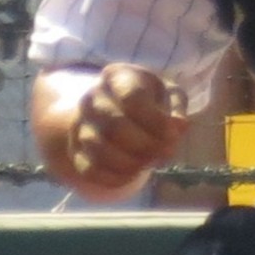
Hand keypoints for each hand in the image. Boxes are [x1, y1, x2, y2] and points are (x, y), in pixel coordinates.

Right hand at [67, 63, 189, 193]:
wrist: (111, 110)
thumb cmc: (148, 101)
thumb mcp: (167, 94)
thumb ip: (176, 106)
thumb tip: (179, 127)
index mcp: (117, 76)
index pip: (132, 97)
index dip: (156, 120)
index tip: (173, 134)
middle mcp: (92, 98)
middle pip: (115, 126)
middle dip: (147, 145)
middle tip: (165, 153)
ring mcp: (80, 125)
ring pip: (101, 150)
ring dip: (133, 163)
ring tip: (150, 163)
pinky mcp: (76, 151)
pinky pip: (90, 170)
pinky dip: (115, 178)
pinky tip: (133, 174)